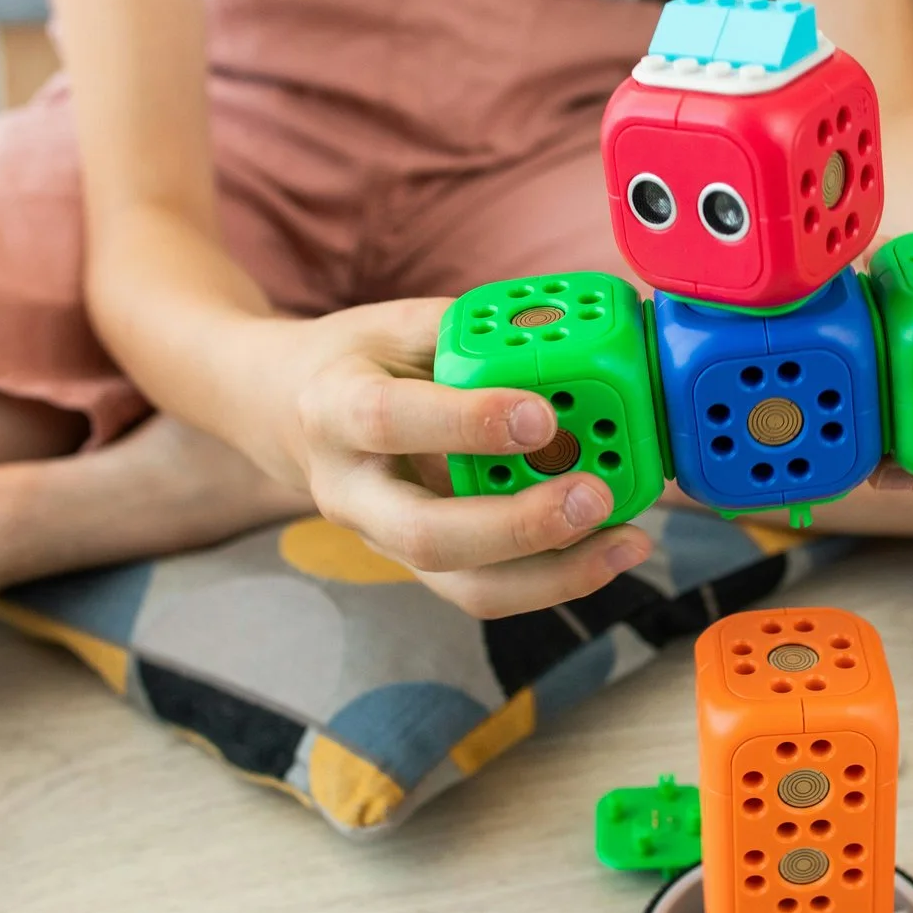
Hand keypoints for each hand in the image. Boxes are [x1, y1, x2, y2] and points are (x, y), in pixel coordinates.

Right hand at [265, 299, 655, 616]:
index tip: (541, 415)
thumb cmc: (357, 361)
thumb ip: (469, 335)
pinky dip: (555, 576)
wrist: (285, 415)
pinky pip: (487, 587)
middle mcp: (352, 491)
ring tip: (626, 542)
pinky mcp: (421, 565)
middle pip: (426, 535)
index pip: (389, 421)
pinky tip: (610, 550)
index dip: (465, 422)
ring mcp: (384, 540)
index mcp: (333, 409)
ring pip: (463, 585)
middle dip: (518, 526)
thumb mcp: (397, 325)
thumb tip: (564, 340)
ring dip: (553, 574)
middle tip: (594, 497)